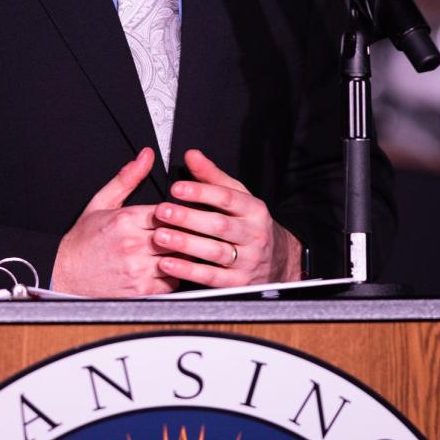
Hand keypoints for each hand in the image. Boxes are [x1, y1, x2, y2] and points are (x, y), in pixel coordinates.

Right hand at [52, 147, 176, 295]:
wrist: (65, 275)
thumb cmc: (83, 241)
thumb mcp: (102, 202)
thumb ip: (127, 178)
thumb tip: (146, 156)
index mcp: (125, 220)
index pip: (169, 210)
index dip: (179, 211)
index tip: (182, 212)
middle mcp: (133, 244)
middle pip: (178, 234)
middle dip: (187, 231)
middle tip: (194, 229)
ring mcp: (138, 269)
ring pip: (179, 258)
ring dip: (184, 253)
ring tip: (186, 248)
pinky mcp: (141, 290)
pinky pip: (172, 282)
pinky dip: (176, 274)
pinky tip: (171, 266)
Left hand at [152, 148, 301, 287]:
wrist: (279, 262)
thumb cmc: (250, 225)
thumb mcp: (239, 197)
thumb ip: (213, 177)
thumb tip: (192, 156)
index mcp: (254, 210)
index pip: (227, 197)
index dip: (201, 192)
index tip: (177, 188)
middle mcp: (253, 234)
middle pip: (220, 225)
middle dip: (188, 218)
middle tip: (162, 211)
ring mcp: (247, 260)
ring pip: (215, 251)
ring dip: (185, 244)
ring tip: (160, 236)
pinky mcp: (238, 283)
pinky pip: (211, 277)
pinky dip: (188, 271)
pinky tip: (168, 263)